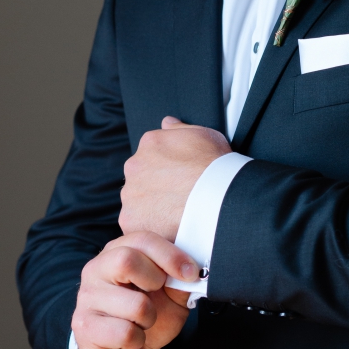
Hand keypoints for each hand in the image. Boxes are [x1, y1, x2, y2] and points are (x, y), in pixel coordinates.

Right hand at [72, 232, 197, 348]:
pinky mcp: (83, 326)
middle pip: (126, 260)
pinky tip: (131, 338)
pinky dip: (137, 339)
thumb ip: (179, 277)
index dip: (171, 255)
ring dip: (150, 318)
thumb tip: (193, 268)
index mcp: (117, 252)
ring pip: (134, 304)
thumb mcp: (171, 293)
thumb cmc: (147, 316)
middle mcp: (96, 270)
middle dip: (155, 281)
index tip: (191, 273)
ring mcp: (86, 298)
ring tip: (143, 322)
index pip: (142, 239)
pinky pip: (124, 332)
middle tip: (158, 295)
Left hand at [118, 116, 230, 241]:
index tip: (180, 177)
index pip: (151, 155)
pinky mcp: (131, 221)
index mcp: (150, 144)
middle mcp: (134, 166)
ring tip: (178, 214)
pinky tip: (171, 226)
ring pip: (137, 203)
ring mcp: (130, 194)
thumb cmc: (216, 165)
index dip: (167, 168)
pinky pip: (139, 225)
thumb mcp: (205, 134)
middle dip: (156, 187)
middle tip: (180, 196)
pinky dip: (152, 227)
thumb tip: (168, 122)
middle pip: (141, 178)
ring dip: (153, 208)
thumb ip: (180, 128)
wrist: (218, 197)